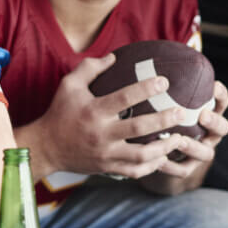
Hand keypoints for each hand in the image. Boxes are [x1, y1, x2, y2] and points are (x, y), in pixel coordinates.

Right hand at [25, 54, 188, 179]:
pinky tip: (164, 157)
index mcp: (93, 111)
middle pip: (138, 128)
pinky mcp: (107, 168)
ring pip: (141, 155)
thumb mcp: (69, 85)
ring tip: (180, 139)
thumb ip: (90, 68)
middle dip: (163, 120)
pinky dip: (152, 166)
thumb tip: (115, 56)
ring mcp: (105, 154)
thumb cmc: (59, 112)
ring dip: (163, 148)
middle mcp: (101, 134)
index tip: (165, 81)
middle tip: (181, 112)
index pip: (124, 98)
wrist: (46, 148)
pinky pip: (134, 171)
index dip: (146, 88)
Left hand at [141, 80, 227, 189]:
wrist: (155, 146)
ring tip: (179, 140)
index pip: (222, 102)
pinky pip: (184, 170)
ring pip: (206, 153)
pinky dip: (173, 166)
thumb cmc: (160, 112)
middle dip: (215, 122)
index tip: (214, 85)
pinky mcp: (186, 168)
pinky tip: (160, 161)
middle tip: (202, 114)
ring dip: (194, 147)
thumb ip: (163, 82)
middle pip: (222, 129)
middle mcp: (208, 133)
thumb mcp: (163, 96)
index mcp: (208, 112)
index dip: (221, 95)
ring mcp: (200, 151)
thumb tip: (147, 57)